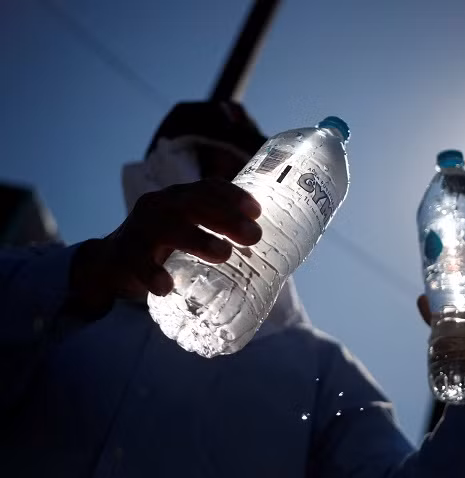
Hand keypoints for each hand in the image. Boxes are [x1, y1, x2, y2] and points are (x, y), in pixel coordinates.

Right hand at [65, 179, 261, 316]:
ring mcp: (140, 228)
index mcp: (181, 198)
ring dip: (198, 238)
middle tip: (253, 236)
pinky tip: (166, 286)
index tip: (257, 211)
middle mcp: (161, 205)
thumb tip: (271, 256)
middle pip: (194, 203)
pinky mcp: (123, 254)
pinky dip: (152, 273)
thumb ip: (218, 236)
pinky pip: (137, 261)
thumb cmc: (163, 247)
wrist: (111, 263)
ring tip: (223, 254)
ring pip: (169, 226)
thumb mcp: (189, 233)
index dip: (234, 196)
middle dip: (226, 217)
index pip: (209, 188)